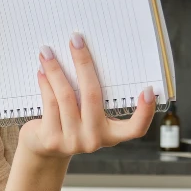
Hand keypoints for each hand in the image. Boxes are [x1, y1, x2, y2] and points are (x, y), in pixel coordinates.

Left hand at [18, 32, 155, 159]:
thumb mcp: (88, 116)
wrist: (45, 150)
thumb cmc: (71, 124)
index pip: (135, 128)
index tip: (149, 90)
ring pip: (66, 96)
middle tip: (75, 40)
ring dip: (55, 70)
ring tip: (47, 51)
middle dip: (83, 63)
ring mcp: (73, 141)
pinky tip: (42, 70)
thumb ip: (92, 97)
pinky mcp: (52, 139)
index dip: (145, 112)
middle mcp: (95, 139)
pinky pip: (50, 103)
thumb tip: (85, 55)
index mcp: (111, 134)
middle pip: (92, 95)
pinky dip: (46, 83)